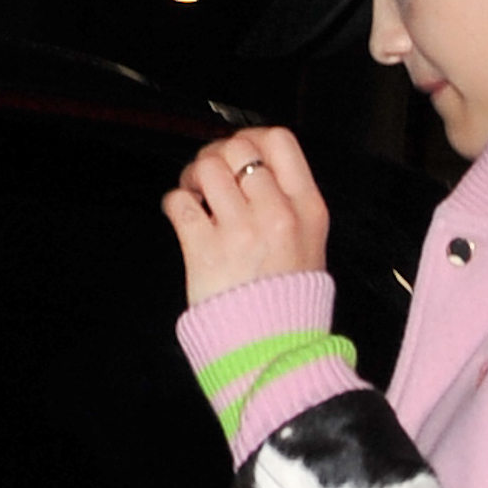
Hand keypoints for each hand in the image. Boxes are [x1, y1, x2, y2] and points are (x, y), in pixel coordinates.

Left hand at [163, 124, 329, 305]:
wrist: (274, 350)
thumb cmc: (290, 304)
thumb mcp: (312, 245)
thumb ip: (290, 203)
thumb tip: (256, 168)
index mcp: (307, 209)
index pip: (279, 141)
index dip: (253, 137)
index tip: (241, 151)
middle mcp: (276, 214)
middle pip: (239, 148)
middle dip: (218, 155)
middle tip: (212, 177)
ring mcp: (240, 231)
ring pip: (207, 167)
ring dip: (194, 175)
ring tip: (197, 195)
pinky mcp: (205, 249)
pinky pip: (178, 201)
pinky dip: (175, 203)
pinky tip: (185, 216)